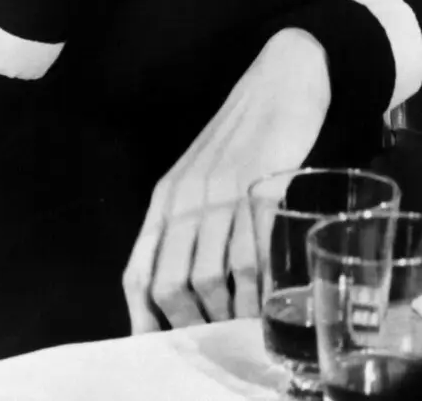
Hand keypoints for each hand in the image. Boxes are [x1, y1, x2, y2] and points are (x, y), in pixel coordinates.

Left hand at [122, 29, 331, 331]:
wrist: (283, 75)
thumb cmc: (245, 133)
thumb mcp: (203, 175)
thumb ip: (190, 221)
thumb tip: (189, 287)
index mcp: (166, 197)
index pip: (138, 270)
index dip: (144, 316)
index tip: (162, 346)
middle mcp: (187, 195)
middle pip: (172, 281)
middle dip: (192, 323)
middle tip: (217, 340)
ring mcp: (224, 189)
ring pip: (212, 272)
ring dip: (230, 311)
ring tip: (247, 326)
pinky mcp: (263, 181)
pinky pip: (256, 247)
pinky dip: (262, 284)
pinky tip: (272, 298)